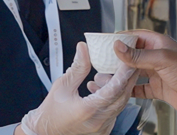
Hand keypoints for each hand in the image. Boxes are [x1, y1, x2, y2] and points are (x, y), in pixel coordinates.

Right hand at [19, 41, 137, 134]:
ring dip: (120, 89)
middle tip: (129, 64)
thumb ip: (77, 67)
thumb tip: (84, 50)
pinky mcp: (104, 130)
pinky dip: (114, 100)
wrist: (46, 132)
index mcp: (87, 109)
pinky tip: (105, 91)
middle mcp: (98, 121)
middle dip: (128, 79)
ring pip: (121, 105)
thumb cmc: (51, 112)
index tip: (128, 61)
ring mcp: (103, 128)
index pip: (113, 89)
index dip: (123, 73)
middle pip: (123, 97)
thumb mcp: (62, 85)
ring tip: (111, 77)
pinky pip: (115, 112)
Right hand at [88, 29, 176, 114]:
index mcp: (159, 44)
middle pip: (132, 54)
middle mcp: (156, 57)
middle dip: (118, 57)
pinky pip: (139, 88)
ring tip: (107, 75)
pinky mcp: (157, 88)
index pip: (135, 36)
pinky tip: (121, 90)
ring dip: (122, 74)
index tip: (106, 41)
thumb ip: (138, 55)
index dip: (121, 38)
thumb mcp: (162, 59)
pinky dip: (129, 90)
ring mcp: (156, 73)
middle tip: (102, 59)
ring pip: (133, 71)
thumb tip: (118, 46)